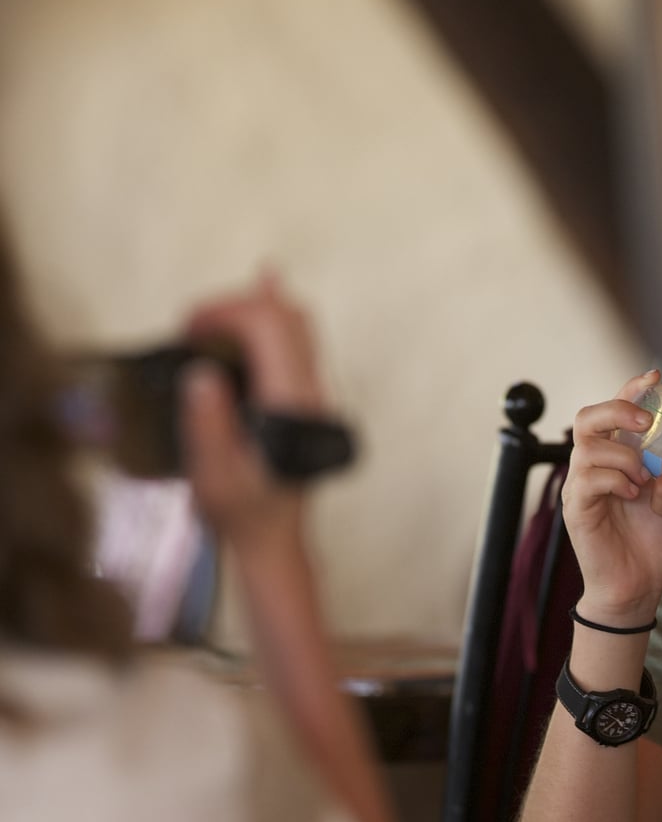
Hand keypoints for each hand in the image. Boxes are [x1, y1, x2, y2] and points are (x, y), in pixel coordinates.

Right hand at [180, 271, 319, 549]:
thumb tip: (201, 374)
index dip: (226, 312)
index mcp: (289, 403)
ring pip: (296, 324)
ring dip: (251, 309)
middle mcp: (310, 391)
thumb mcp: (213, 475)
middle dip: (234, 306)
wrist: (274, 538)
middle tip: (192, 330)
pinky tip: (267, 283)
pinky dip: (274, 313)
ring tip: (207, 320)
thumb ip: (208, 425)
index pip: (270, 327)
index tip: (188, 329)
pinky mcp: (305, 397)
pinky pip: (298, 341)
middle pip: (285, 317)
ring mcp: (313, 393)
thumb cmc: (241, 511)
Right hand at [562, 370, 661, 622]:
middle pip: (587, 417)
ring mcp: (580, 486)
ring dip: (623, 455)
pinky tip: (634, 493)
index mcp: (619, 456)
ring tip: (646, 477)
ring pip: (588, 447)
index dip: (631, 388)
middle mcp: (594, 465)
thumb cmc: (658, 542)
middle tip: (646, 421)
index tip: (656, 377)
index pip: (616, 410)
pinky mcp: (576, 509)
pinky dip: (615, 479)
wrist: (637, 587)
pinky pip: (588, 479)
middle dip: (618, 410)